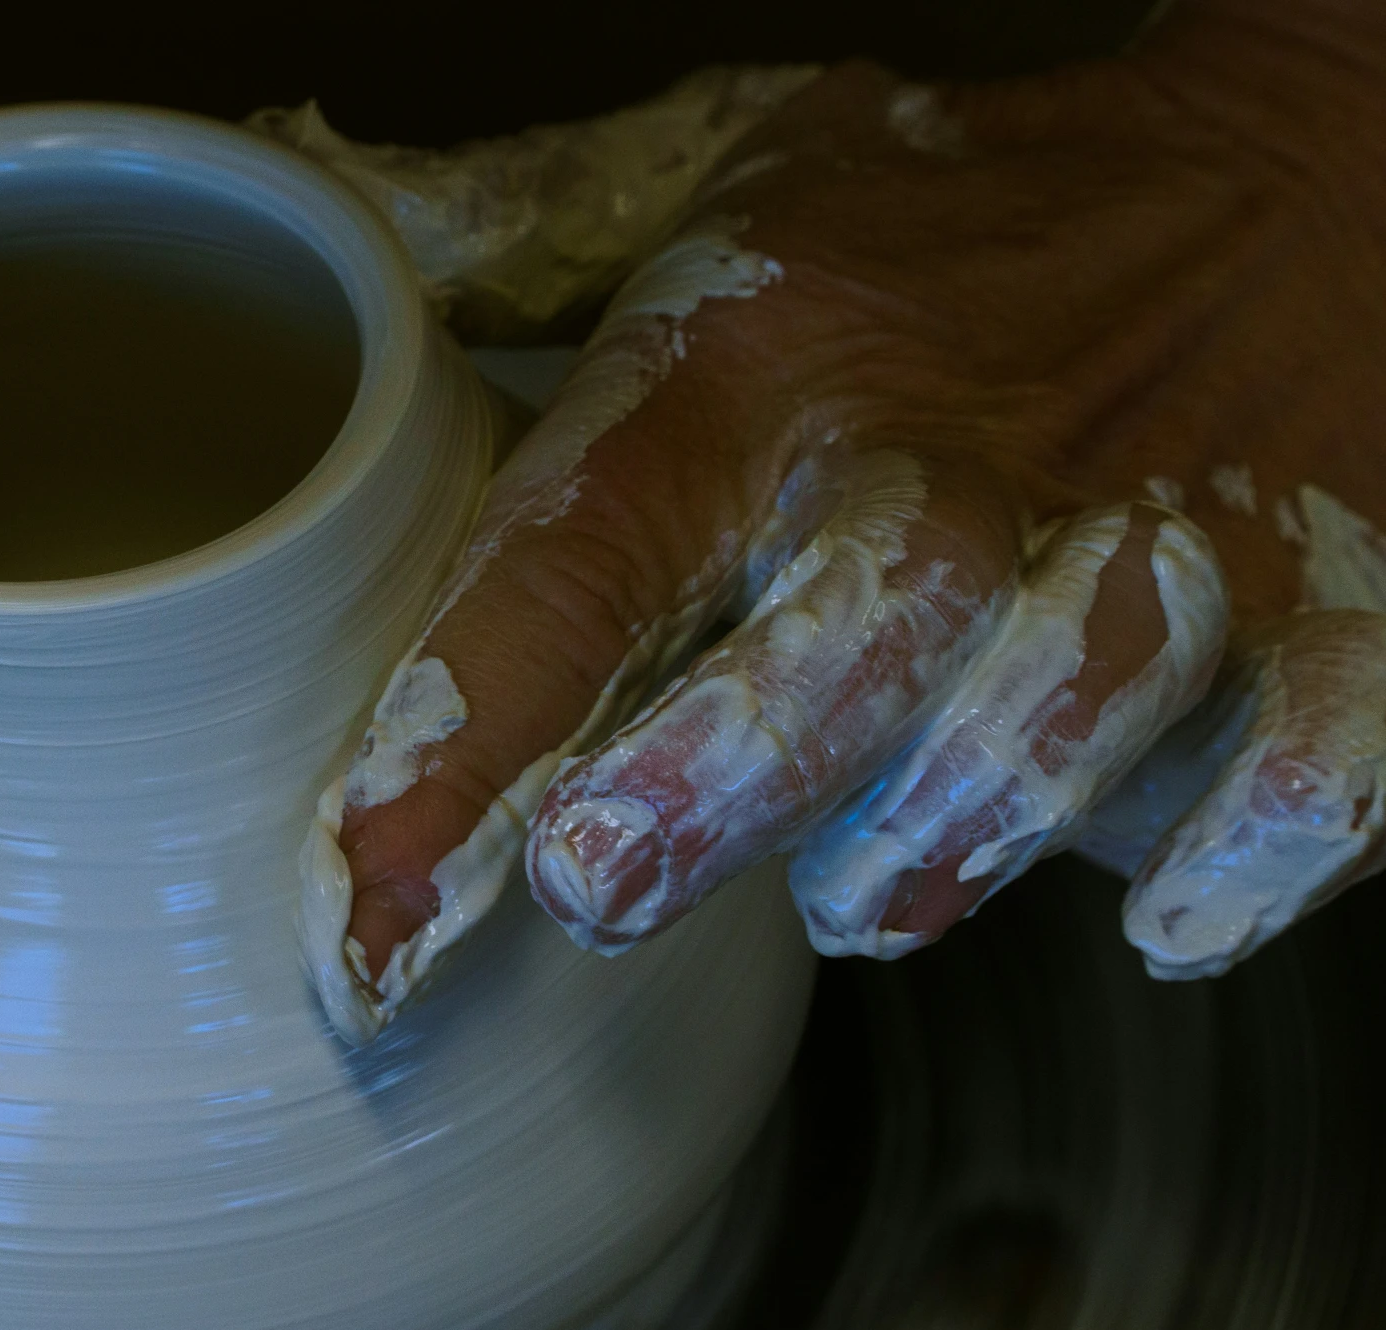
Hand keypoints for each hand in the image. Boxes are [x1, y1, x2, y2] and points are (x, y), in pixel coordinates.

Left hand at [288, 0, 1385, 1039]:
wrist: (1292, 172)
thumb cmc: (949, 225)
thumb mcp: (720, 176)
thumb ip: (508, 226)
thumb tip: (292, 184)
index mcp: (767, 364)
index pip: (587, 543)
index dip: (465, 719)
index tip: (364, 876)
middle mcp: (954, 454)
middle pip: (849, 625)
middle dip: (719, 773)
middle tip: (602, 882)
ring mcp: (1164, 526)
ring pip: (1071, 692)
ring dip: (961, 819)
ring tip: (869, 895)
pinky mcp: (1337, 597)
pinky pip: (1322, 745)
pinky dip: (1257, 843)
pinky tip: (1168, 913)